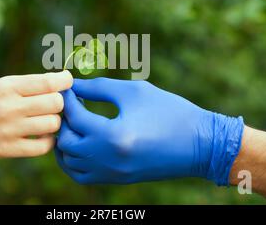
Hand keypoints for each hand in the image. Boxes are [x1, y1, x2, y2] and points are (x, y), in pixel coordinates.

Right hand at [0, 71, 72, 159]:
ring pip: (53, 124)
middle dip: (59, 102)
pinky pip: (43, 147)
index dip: (65, 81)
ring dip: (54, 122)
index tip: (67, 82)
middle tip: (52, 104)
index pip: (49, 82)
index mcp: (8, 86)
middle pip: (56, 103)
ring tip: (45, 120)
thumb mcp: (1, 85)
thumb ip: (30, 84)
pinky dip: (48, 141)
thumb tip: (62, 82)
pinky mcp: (8, 149)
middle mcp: (10, 107)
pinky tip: (42, 136)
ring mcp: (9, 130)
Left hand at [56, 78, 243, 184]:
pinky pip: (81, 176)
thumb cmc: (170, 111)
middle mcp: (108, 160)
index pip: (75, 117)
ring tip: (75, 121)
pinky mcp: (117, 179)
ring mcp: (112, 173)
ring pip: (69, 162)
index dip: (68, 99)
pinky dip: (73, 160)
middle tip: (71, 104)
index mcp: (113, 136)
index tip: (68, 88)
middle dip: (64, 120)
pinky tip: (81, 142)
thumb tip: (75, 86)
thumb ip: (100, 87)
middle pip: (66, 142)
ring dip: (66, 140)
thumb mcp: (135, 91)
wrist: (200, 144)